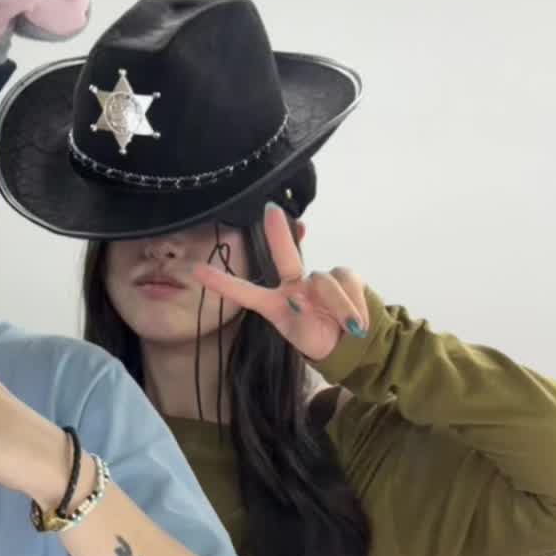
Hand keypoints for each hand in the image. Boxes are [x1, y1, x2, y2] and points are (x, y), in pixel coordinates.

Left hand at [190, 202, 369, 362]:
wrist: (352, 345)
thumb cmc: (318, 338)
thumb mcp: (305, 337)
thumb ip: (301, 318)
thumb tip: (301, 297)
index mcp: (274, 303)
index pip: (245, 292)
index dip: (222, 283)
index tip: (196, 271)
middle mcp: (293, 285)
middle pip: (284, 256)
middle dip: (278, 233)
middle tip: (270, 211)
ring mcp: (318, 280)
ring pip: (325, 282)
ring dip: (340, 306)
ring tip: (350, 327)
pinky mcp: (346, 276)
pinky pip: (348, 282)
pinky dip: (355, 303)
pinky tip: (358, 321)